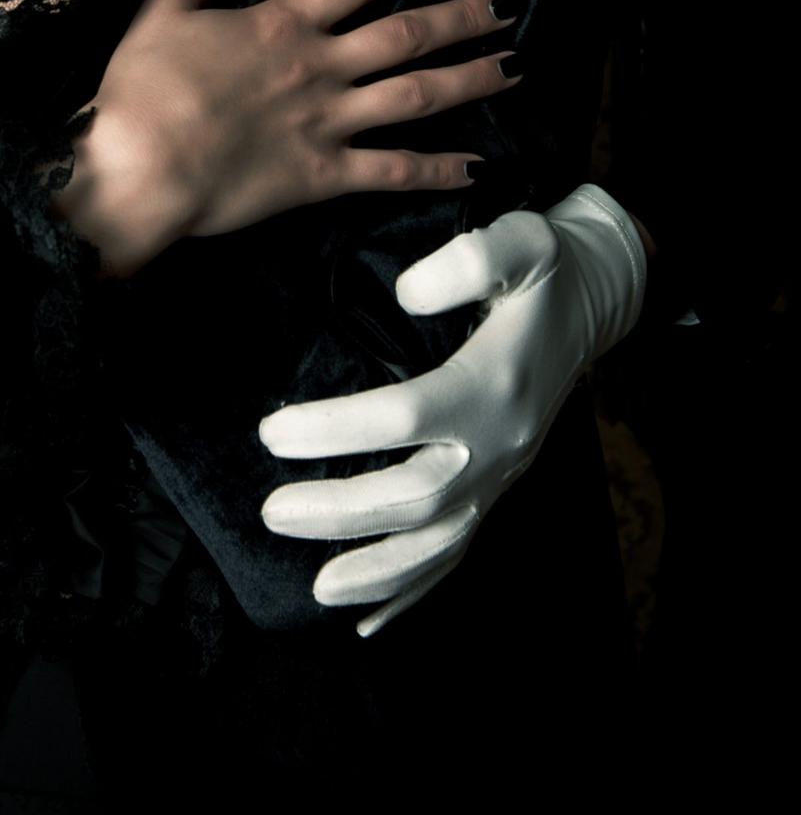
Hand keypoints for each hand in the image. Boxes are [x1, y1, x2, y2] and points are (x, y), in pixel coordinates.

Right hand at [55, 0, 522, 277]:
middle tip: (507, 4)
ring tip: (514, 67)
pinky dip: (439, 169)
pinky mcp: (324, 175)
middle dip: (462, 16)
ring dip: (471, 79)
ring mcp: (328, 121)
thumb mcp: (160, 14)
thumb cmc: (142, 90)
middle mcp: (319, 66)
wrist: (140, 166)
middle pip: (406, 33)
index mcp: (282, 23)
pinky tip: (478, 167)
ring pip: (416, 95)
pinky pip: (393, 170)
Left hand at [258, 182, 647, 635]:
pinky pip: (458, 555)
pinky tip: (370, 623)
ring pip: (438, 542)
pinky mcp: (499, 489)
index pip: (405, 419)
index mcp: (493, 384)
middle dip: (341, 513)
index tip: (272, 432)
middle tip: (272, 513)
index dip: (336, 429)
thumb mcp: (520, 242)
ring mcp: (502, 475)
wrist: (593, 300)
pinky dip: (414, 593)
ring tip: (316, 588)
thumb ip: (470, 259)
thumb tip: (408, 293)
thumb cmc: (542, 270)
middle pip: (416, 497)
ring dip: (376, 571)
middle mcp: (499, 444)